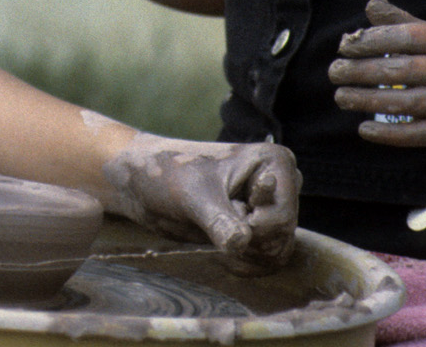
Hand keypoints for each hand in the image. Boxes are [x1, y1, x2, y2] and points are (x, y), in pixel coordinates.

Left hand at [102, 133, 299, 271]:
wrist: (143, 182)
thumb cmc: (166, 174)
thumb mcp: (191, 196)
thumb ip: (218, 220)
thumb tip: (241, 243)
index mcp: (273, 163)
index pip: (282, 216)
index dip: (254, 229)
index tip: (224, 217)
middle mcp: (279, 184)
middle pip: (283, 237)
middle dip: (248, 242)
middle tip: (214, 226)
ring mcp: (268, 207)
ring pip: (277, 252)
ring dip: (245, 256)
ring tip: (214, 236)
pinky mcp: (255, 227)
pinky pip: (265, 260)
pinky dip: (244, 263)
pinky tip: (219, 250)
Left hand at [328, 0, 425, 152]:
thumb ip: (399, 20)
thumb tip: (371, 3)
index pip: (406, 37)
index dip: (374, 40)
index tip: (344, 47)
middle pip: (402, 71)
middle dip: (362, 72)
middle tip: (333, 72)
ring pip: (406, 103)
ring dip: (368, 101)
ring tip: (341, 97)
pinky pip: (415, 134)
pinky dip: (388, 134)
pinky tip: (363, 128)